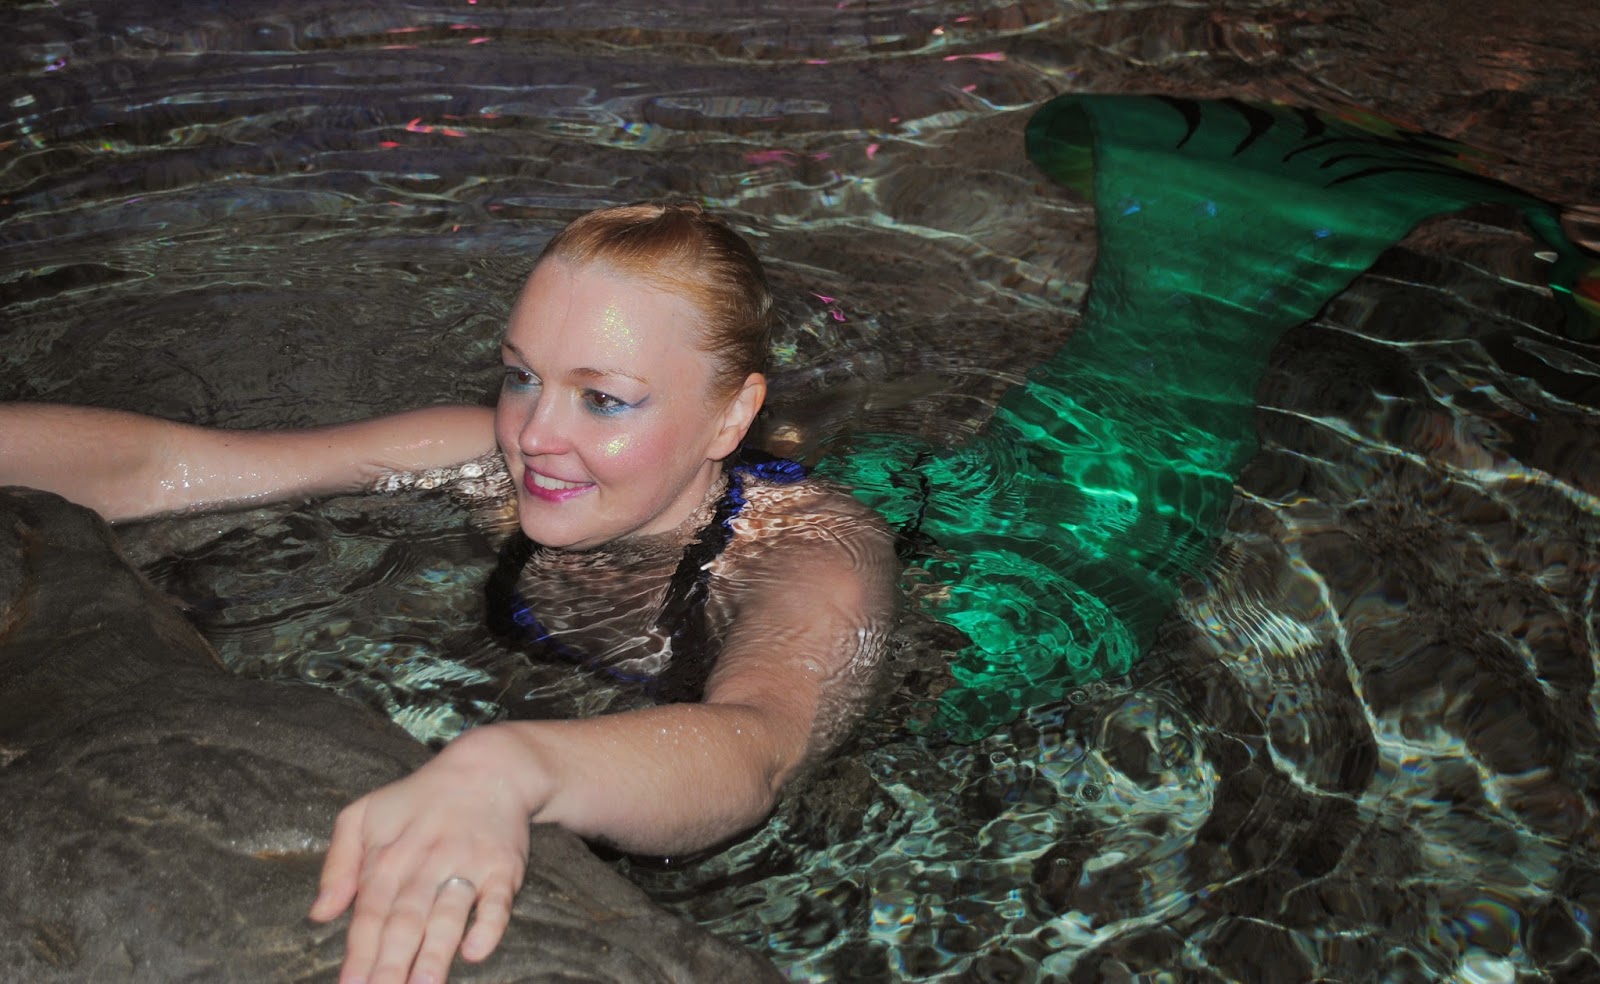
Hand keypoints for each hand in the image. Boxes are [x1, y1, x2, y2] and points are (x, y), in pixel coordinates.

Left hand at [309, 726, 540, 983]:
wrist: (488, 768)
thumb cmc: (418, 799)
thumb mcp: (364, 814)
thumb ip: (337, 864)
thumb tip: (319, 914)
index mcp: (388, 855)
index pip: (370, 913)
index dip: (359, 952)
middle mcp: (426, 862)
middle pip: (405, 920)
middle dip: (391, 964)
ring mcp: (467, 864)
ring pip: (447, 915)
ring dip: (434, 953)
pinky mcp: (503, 866)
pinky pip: (498, 899)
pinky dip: (489, 926)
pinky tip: (475, 952)